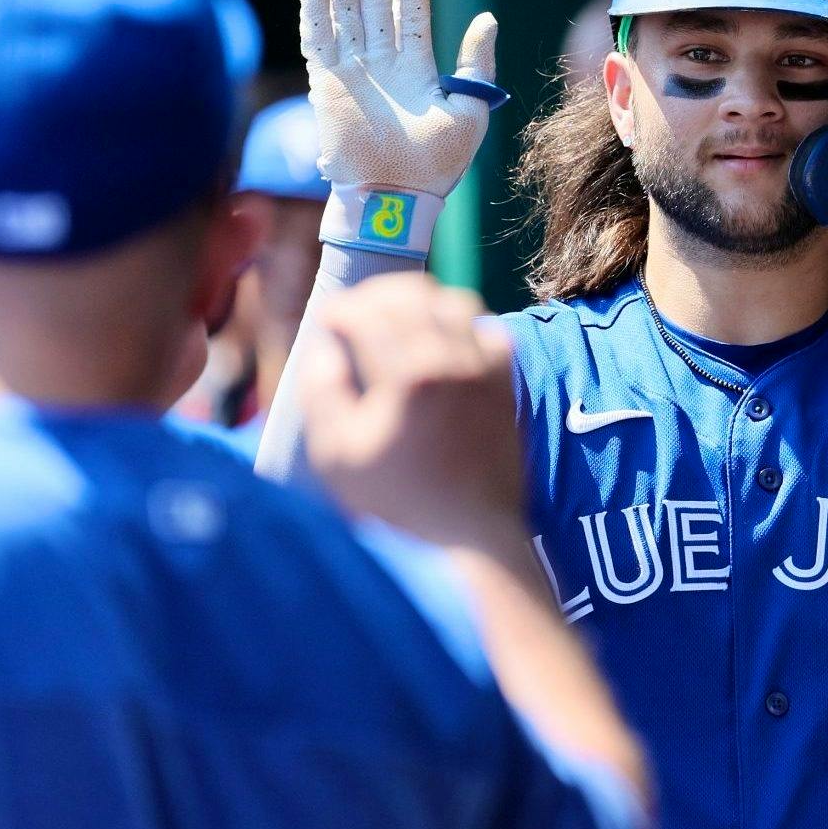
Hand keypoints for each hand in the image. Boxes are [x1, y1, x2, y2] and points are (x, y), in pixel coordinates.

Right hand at [300, 0, 497, 254]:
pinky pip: (317, 40)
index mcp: (417, 67)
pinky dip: (314, 12)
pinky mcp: (326, 85)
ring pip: (345, 14)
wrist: (395, 198)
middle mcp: (382, 64)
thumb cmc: (437, 165)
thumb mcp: (470, 112)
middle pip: (373, 4)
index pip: (412, 12)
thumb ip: (476, 65)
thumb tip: (486, 18)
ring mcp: (352, 72)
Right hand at [301, 273, 524, 551]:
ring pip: (454, 302)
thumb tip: (324, 347)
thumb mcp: (337, 455)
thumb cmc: (397, 502)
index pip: (367, 313)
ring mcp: (484, 371)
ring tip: (396, 318)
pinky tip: (443, 341)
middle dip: (375, 294)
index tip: (326, 319)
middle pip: (411, 295)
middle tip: (355, 311)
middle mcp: (451, 361)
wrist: (470, 534)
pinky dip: (463, 324)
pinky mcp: (505, 384)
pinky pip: (489, 329)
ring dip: (420, 300)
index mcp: (407, 376)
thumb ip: (322, 393)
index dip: (340, 308)